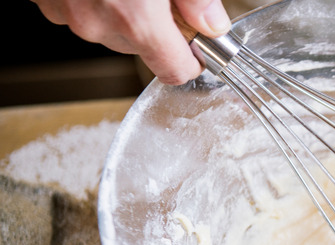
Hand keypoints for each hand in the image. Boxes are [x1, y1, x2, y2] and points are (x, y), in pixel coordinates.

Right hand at [31, 0, 231, 84]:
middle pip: (141, 48)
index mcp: (136, 18)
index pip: (174, 71)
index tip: (196, 49)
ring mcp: (66, 12)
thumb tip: (212, 22)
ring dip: (121, 11)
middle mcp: (98, 23)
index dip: (190, 61)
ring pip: (109, 29)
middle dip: (154, 27)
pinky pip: (79, 10)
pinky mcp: (45, 0)